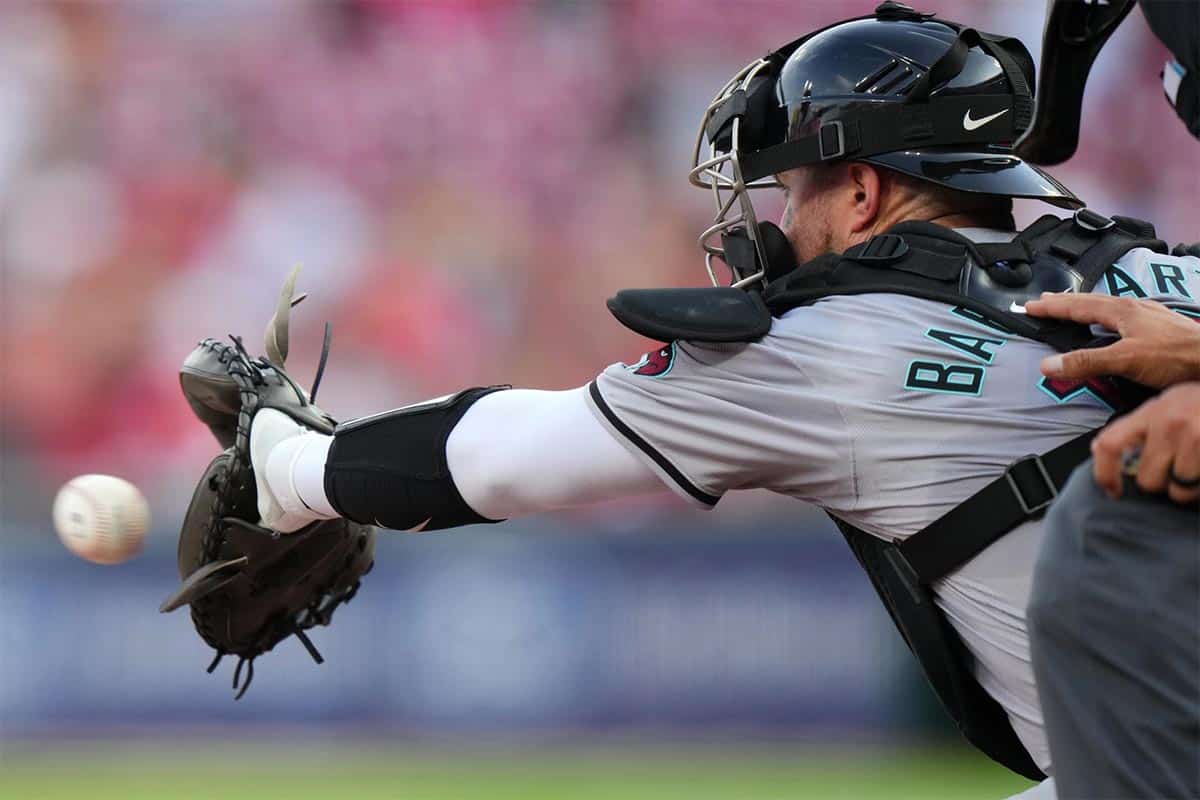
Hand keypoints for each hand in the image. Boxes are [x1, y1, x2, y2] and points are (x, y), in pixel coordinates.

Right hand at [1025, 293, 1199, 388]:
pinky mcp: (1160, 327)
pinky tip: (1113, 322)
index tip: (1030, 307)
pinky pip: (1124, 315)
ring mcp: (1149, 316)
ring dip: (1085, 307)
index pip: (1077, 306)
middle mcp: (1134, 308)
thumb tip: (1049, 364)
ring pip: (1109, 307)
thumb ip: (1086, 362)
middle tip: (1044, 301)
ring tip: (1073, 308)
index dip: (1051, 308)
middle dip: (1065, 302)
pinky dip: (1106, 316)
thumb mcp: (1125, 361)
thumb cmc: (1177, 357)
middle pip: (1091, 301)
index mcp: (1122, 311)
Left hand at [1091, 382, 1199, 504]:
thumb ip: (1144, 428)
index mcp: (1152, 410)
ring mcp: (1195, 436)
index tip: (1113, 492)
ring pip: (1178, 490)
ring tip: (1199, 468)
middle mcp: (1170, 422)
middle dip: (1163, 483)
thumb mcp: (1173, 405)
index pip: (1109, 444)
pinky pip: (1198, 490)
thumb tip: (1110, 455)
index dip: (1105, 474)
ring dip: (1189, 487)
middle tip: (1179, 471)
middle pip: (1148, 480)